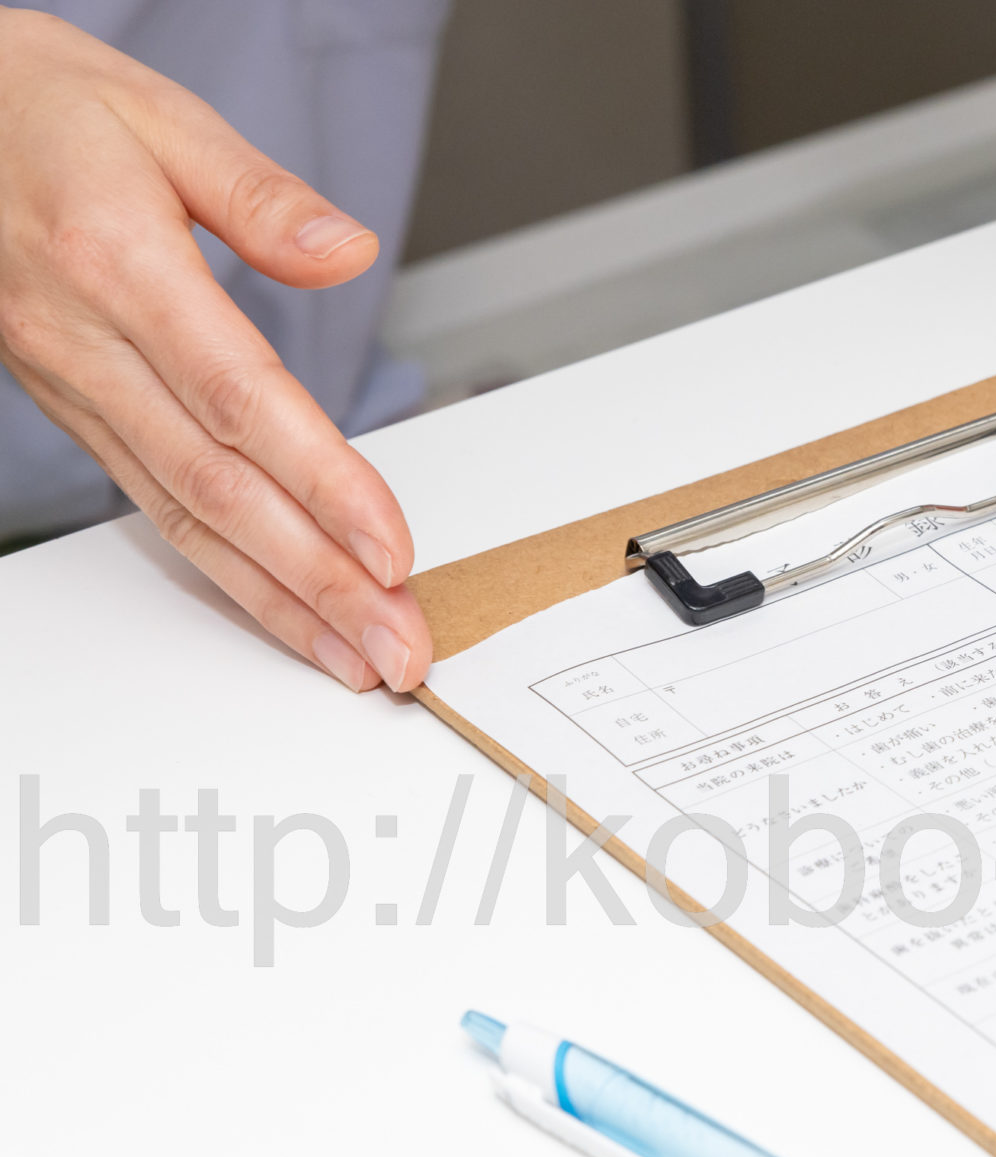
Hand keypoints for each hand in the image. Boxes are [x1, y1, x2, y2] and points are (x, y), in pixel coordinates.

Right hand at [0, 8, 428, 692]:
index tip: (388, 549)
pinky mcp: (72, 407)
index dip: (320, 483)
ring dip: (278, 598)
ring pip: (185, 514)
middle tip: (396, 645)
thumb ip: (261, 195)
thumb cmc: (45, 109)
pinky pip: (155, 503)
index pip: (240, 399)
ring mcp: (73, 386)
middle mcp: (86, 342)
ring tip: (357, 654)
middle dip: (317, 578)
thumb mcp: (160, 116)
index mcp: (118, 265)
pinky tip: (283, 611)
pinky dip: (226, 569)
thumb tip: (345, 247)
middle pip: (220, 485)